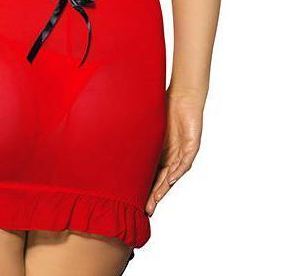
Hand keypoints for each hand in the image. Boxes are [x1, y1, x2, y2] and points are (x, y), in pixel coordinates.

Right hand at [145, 88, 203, 216]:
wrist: (184, 94)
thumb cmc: (166, 105)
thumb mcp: (149, 122)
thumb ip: (137, 131)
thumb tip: (112, 130)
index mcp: (161, 152)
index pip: (152, 174)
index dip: (145, 187)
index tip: (134, 200)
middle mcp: (171, 155)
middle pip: (162, 180)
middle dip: (154, 195)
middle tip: (145, 209)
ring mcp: (182, 152)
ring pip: (173, 175)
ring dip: (165, 188)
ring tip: (155, 200)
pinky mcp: (192, 146)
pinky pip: (185, 162)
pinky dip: (177, 171)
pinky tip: (170, 179)